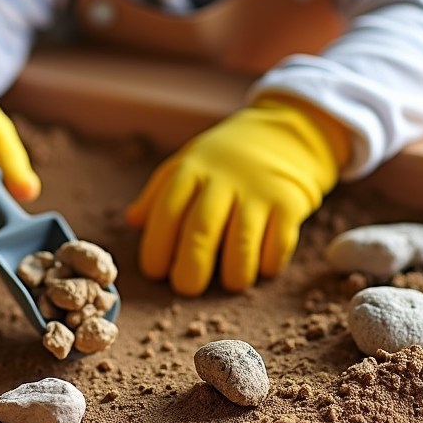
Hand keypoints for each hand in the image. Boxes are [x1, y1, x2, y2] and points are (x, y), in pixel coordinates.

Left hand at [125, 96, 348, 295]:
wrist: (286, 133)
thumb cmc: (226, 158)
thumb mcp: (189, 162)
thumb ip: (158, 192)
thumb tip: (132, 221)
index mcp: (193, 169)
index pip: (167, 211)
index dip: (157, 246)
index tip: (155, 272)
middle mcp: (225, 179)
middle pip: (201, 231)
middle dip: (190, 269)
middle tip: (187, 288)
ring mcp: (260, 191)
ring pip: (241, 244)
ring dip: (233, 274)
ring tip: (228, 282)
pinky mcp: (290, 203)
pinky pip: (278, 244)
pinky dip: (268, 265)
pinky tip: (261, 266)